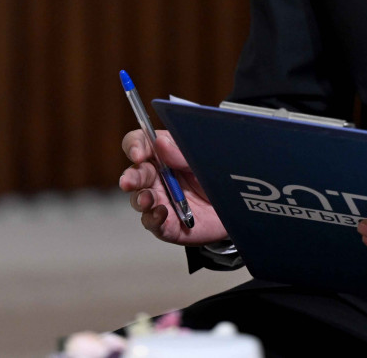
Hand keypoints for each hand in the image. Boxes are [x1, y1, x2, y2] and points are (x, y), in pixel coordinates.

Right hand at [118, 128, 226, 246]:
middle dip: (131, 177)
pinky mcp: (166, 223)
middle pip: (135, 173)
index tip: (138, 153)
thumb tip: (160, 143)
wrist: (237, 207)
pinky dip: (154, 218)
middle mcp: (157, 176)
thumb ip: (182, 154)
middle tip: (129, 181)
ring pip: (139, 199)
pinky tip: (161, 213)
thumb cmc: (217, 177)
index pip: (139, 143)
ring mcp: (160, 200)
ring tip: (147, 199)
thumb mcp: (204, 160)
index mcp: (163, 153)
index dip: (134, 146)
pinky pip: (152, 222)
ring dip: (141, 198)